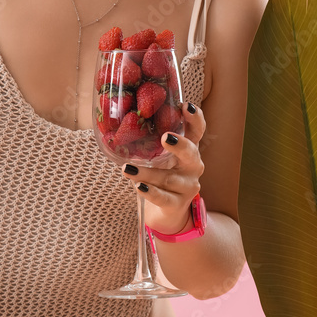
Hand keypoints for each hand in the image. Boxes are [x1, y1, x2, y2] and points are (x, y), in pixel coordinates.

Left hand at [121, 102, 205, 234]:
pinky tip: (138, 187)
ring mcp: (187, 186)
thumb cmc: (161, 174)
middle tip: (165, 137)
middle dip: (179, 145)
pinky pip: (163, 197)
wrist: (167, 211)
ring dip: (147, 173)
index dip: (194, 118)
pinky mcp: (177, 204)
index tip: (185, 105)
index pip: (197, 131)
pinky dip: (150, 192)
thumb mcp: (159, 156)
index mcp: (189, 149)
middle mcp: (193, 166)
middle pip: (191, 153)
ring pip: (168, 178)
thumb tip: (119, 116)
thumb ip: (149, 139)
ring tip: (127, 169)